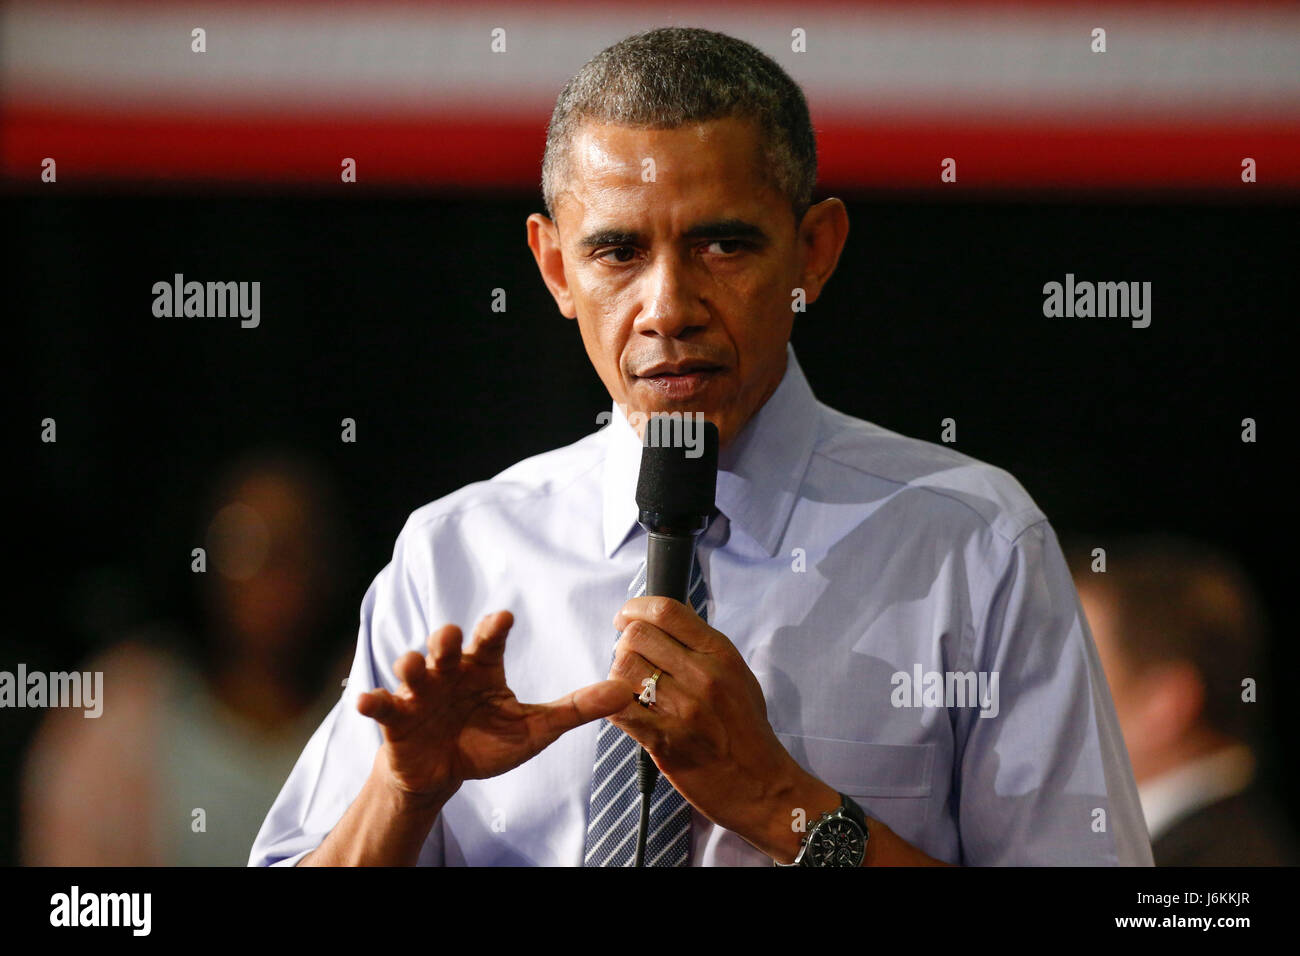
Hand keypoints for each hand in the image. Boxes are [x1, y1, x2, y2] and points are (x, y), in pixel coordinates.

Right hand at [357, 610, 627, 805]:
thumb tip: (625, 690)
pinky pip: (382, 704)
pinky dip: (372, 700)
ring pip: (413, 666)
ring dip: (412, 663)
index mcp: (483, 667)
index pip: (490, 639)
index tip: (503, 620)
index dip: (494, 627)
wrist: (444, 772)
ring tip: (414, 666)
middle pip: (447, 643)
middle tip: (454, 639)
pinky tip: (367, 701)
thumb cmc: (487, 741)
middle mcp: (450, 671)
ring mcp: (421, 692)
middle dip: (448, 638)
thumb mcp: (536, 728)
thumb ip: (577, 708)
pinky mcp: (396, 717)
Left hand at [607, 596, 825, 850]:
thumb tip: (673, 610)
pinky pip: (619, 709)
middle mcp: (703, 676)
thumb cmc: (746, 729)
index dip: (636, 607)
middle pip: (637, 636)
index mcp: (721, 654)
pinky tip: (628, 710)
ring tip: (631, 687)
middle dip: (625, 644)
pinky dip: (615, 706)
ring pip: (622, 668)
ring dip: (618, 675)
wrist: (761, 785)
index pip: (667, 610)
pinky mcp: (664, 741)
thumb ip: (704, 643)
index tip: (626, 617)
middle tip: (631, 659)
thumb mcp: (738, 674)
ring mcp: (683, 709)